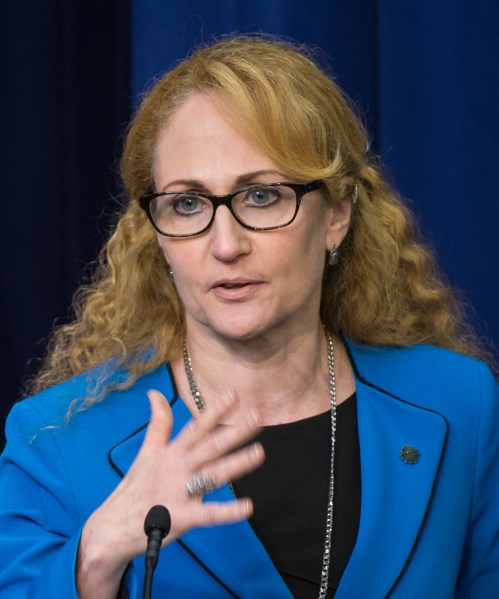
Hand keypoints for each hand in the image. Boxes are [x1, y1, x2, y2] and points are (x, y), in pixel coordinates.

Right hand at [77, 389, 263, 596]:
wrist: (113, 528)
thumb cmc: (136, 488)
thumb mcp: (147, 452)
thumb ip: (158, 423)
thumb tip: (155, 393)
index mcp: (171, 453)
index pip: (196, 427)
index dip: (214, 410)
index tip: (233, 394)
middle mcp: (178, 468)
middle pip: (210, 446)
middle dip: (234, 431)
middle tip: (256, 417)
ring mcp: (180, 492)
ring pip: (213, 475)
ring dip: (236, 464)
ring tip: (258, 453)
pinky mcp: (182, 518)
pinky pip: (208, 514)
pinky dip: (228, 512)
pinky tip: (247, 507)